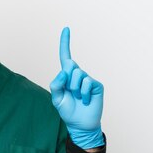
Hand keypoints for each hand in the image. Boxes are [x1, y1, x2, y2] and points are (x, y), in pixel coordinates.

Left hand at [49, 27, 104, 148]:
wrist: (80, 124)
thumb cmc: (68, 111)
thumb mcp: (56, 99)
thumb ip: (56, 84)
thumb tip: (65, 71)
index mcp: (67, 76)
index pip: (66, 57)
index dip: (65, 43)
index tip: (66, 28)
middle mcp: (78, 75)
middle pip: (70, 67)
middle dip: (67, 82)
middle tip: (71, 94)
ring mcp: (88, 79)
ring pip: (78, 75)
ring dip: (75, 89)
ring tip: (78, 98)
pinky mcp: (97, 85)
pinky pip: (87, 82)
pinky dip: (84, 93)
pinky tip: (86, 100)